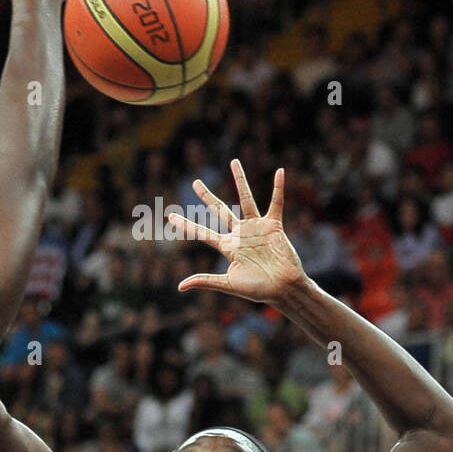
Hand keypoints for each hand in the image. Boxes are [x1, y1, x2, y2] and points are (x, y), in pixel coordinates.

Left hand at [169, 160, 306, 303]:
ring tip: (233, 162)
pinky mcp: (273, 225)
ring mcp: (256, 227)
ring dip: (240, 180)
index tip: (169, 217)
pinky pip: (276, 203)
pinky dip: (278, 188)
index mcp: (227, 247)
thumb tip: (179, 287)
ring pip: (246, 199)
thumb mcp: (228, 284)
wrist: (282, 288)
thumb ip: (205, 281)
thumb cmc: (257, 290)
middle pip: (220, 210)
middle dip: (207, 196)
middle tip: (196, 183)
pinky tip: (280, 172)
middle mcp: (240, 234)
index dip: (186, 225)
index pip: (202, 233)